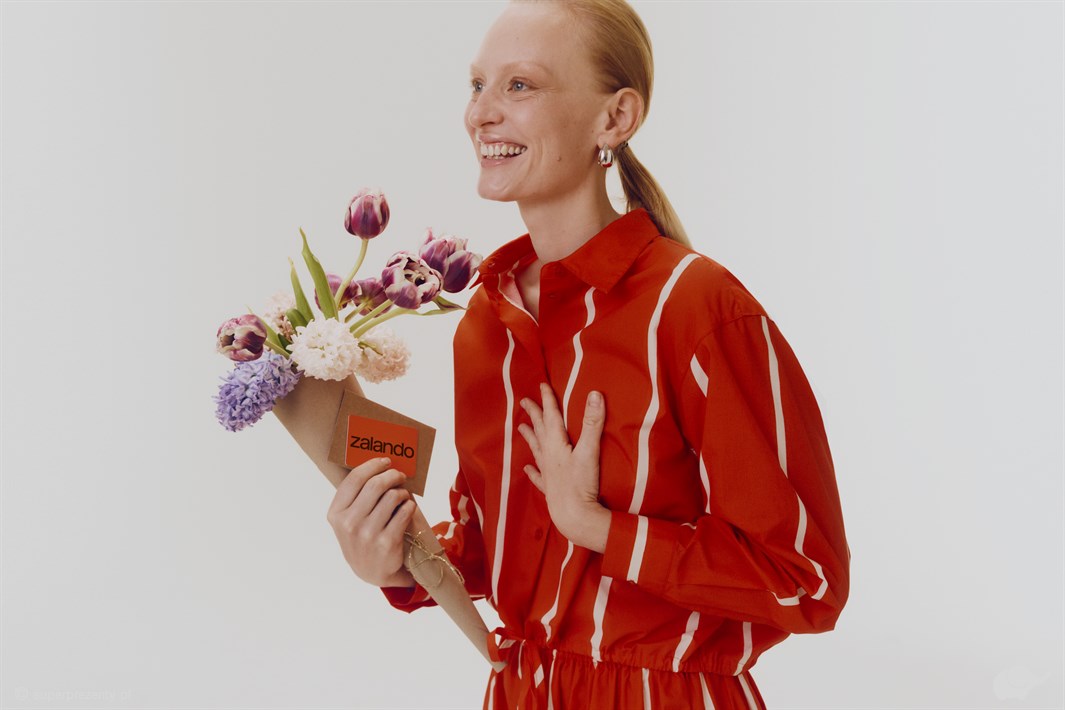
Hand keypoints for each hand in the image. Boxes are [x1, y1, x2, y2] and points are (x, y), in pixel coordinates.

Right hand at [326, 456, 416, 587]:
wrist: (373, 571)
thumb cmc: (362, 537)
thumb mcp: (348, 520)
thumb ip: (356, 496)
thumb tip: (378, 464)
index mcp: (336, 514)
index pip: (355, 479)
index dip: (373, 465)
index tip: (386, 461)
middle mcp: (349, 524)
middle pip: (375, 484)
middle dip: (392, 475)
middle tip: (400, 475)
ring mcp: (367, 534)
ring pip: (392, 496)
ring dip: (402, 492)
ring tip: (403, 495)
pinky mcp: (387, 542)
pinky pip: (404, 512)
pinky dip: (410, 506)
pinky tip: (408, 508)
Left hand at [517, 383, 611, 551]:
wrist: (573, 516)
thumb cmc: (581, 484)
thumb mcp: (590, 450)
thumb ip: (592, 422)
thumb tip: (595, 394)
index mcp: (556, 444)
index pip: (551, 416)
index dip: (548, 400)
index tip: (542, 385)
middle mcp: (548, 456)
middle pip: (540, 430)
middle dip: (534, 414)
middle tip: (524, 401)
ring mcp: (548, 473)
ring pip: (536, 450)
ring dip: (530, 437)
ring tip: (521, 428)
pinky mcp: (550, 488)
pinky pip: (538, 476)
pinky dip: (533, 471)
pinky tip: (528, 469)